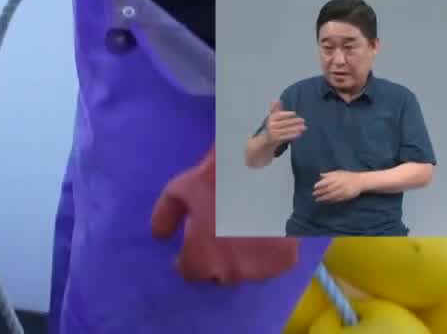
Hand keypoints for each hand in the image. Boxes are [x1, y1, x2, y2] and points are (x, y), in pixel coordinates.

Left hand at [149, 147, 301, 284]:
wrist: (268, 172)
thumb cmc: (217, 180)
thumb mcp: (179, 191)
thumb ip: (165, 218)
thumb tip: (160, 237)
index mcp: (203, 259)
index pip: (190, 272)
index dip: (188, 258)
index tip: (192, 245)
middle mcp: (231, 272)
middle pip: (217, 273)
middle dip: (214, 258)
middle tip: (218, 232)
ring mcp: (260, 270)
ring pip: (245, 270)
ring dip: (240, 258)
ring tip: (242, 229)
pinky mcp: (286, 262)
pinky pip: (269, 263)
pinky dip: (265, 252)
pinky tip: (264, 230)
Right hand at [264, 99, 306, 144]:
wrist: (268, 139)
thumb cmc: (273, 125)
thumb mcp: (273, 117)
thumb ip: (276, 108)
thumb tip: (278, 100)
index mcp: (270, 118)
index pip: (279, 115)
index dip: (286, 114)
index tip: (294, 113)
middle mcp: (271, 125)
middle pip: (284, 123)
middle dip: (294, 121)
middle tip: (303, 120)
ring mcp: (273, 132)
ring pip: (286, 130)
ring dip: (296, 128)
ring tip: (304, 127)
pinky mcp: (276, 139)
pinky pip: (286, 136)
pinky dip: (293, 135)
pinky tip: (300, 133)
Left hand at [312, 170, 365, 204]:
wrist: (361, 181)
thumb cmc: (348, 176)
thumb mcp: (338, 172)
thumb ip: (329, 174)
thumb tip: (320, 175)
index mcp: (337, 178)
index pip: (326, 182)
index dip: (319, 185)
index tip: (314, 187)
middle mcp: (339, 185)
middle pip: (327, 190)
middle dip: (320, 192)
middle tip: (313, 194)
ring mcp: (343, 191)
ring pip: (331, 196)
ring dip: (323, 198)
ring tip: (317, 200)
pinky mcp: (346, 196)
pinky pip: (337, 200)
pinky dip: (330, 201)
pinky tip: (326, 202)